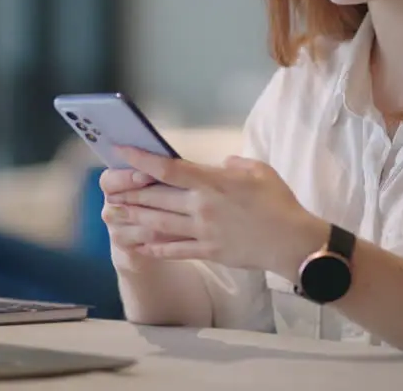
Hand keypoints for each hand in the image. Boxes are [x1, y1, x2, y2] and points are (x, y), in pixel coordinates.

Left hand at [104, 147, 327, 279]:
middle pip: (156, 197)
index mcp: (213, 182)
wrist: (293, 242)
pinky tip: (139, 244)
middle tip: (108, 187)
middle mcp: (202, 206)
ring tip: (114, 214)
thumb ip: (235, 165)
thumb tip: (220, 165)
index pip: (168, 168)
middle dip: (130, 192)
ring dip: (134, 218)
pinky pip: (175, 250)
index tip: (122, 151)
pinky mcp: (209, 251)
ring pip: (159, 224)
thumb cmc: (279, 203)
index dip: (141, 159)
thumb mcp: (260, 171)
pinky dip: (154, 247)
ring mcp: (203, 231)